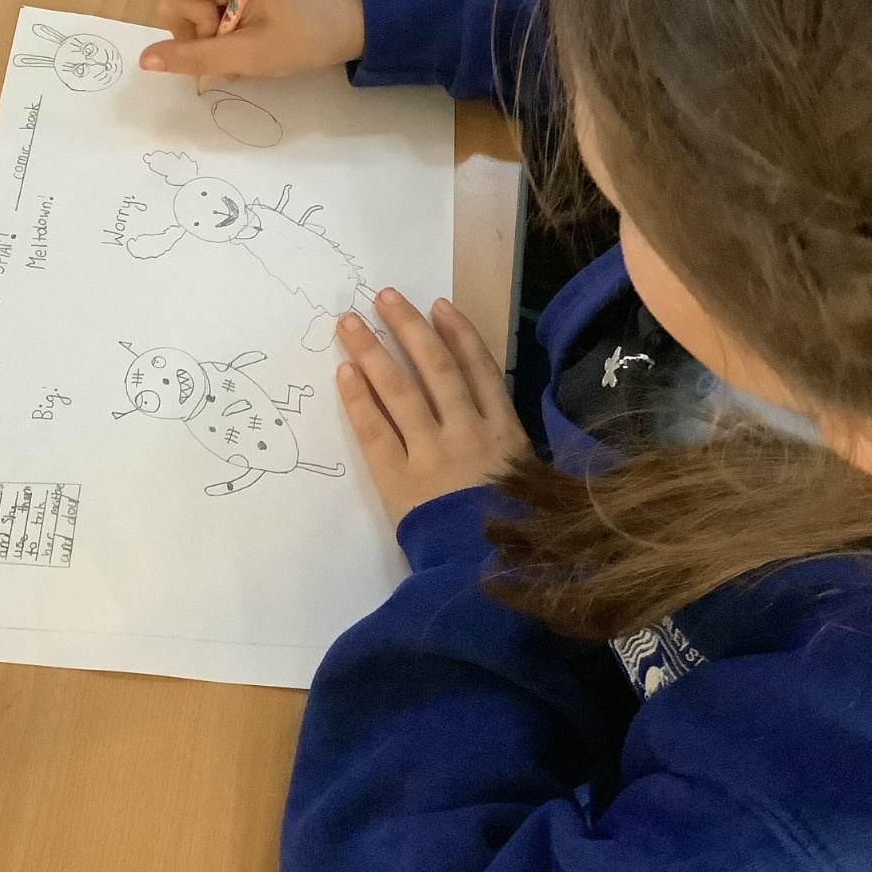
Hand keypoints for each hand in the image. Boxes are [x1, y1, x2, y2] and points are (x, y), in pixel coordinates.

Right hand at [139, 0, 364, 77]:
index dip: (192, 28)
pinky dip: (216, 24)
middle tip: (235, 49)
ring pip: (186, 3)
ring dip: (208, 33)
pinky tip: (244, 33)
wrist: (348, 24)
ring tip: (243, 44)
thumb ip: (196, 57)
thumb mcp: (250, 55)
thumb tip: (144, 60)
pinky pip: (202, 0)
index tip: (228, 39)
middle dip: (198, 32)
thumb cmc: (307, 38)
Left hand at [336, 290, 530, 526]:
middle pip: (436, 369)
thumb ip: (507, 451)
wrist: (486, 576)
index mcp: (505, 434)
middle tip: (383, 296)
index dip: (459, 334)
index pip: (481, 371)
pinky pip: (375, 431)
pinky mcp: (400, 480)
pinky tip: (343, 373)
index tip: (438, 305)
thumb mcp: (528, 485)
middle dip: (409, 328)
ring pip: (401, 391)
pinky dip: (359, 400)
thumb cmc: (514, 536)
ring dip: (374, 352)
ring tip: (349, 323)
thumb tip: (485, 420)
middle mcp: (469, 434)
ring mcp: (432, 454)